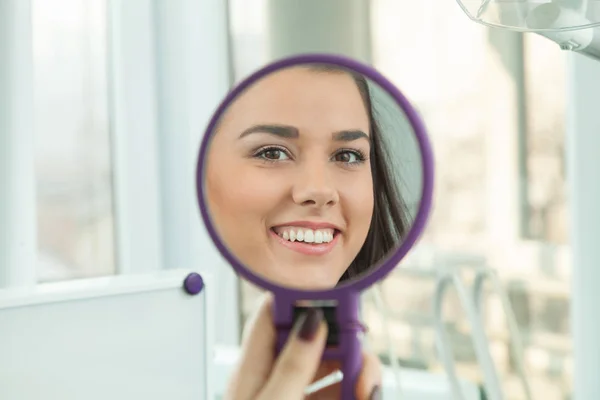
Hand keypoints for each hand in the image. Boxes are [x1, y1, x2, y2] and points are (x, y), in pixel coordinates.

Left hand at [224, 293, 381, 399]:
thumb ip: (293, 365)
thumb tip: (312, 319)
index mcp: (252, 368)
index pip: (274, 313)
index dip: (305, 298)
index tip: (338, 296)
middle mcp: (274, 378)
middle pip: (315, 341)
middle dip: (346, 346)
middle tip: (363, 367)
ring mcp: (293, 395)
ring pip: (333, 369)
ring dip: (357, 374)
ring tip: (367, 391)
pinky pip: (339, 392)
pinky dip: (356, 392)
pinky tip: (365, 395)